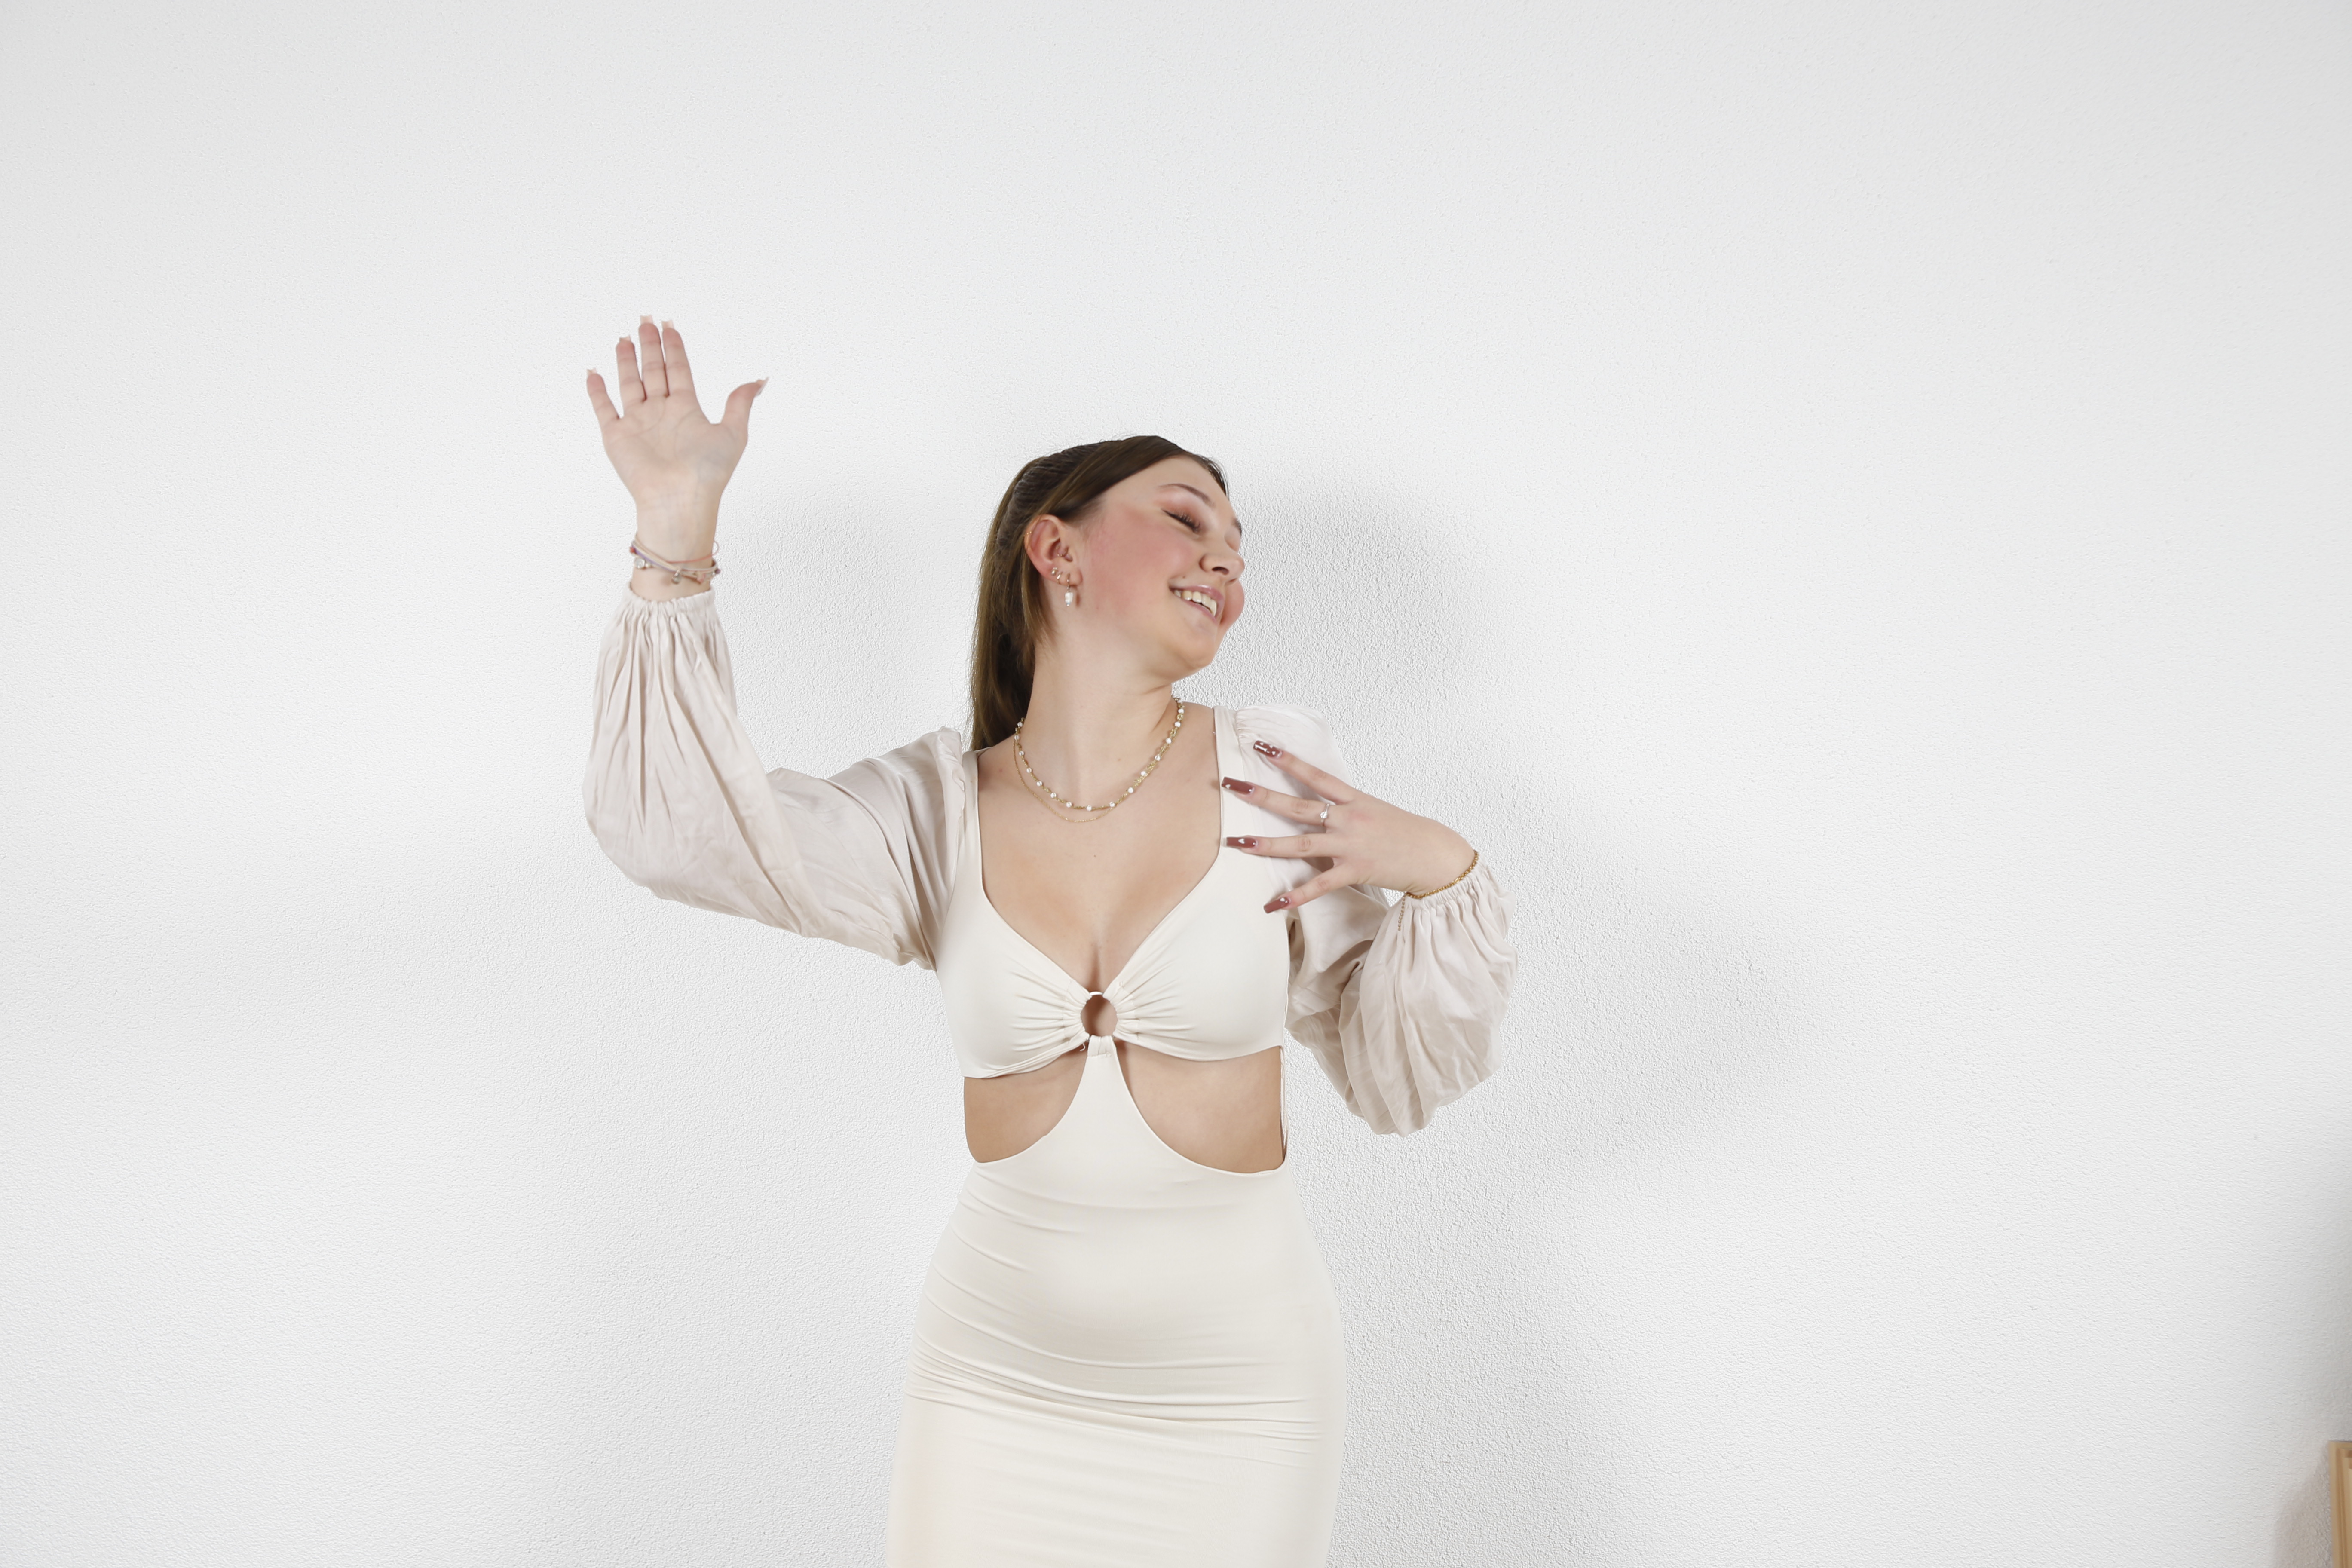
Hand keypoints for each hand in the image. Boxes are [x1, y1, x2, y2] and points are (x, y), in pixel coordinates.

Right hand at [585, 318, 766, 553]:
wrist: (678, 500)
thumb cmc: (707, 474)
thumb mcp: (733, 433)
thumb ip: (740, 403)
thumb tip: (760, 380)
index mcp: (686, 410)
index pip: (679, 370)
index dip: (674, 348)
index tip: (670, 325)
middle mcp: (661, 413)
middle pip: (654, 371)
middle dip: (650, 345)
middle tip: (645, 319)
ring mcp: (637, 424)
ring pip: (630, 383)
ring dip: (626, 360)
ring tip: (624, 338)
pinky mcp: (616, 437)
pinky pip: (603, 408)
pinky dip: (597, 391)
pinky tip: (594, 372)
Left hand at [1221, 742, 1477, 910]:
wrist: (1435, 854)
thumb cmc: (1403, 832)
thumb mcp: (1374, 809)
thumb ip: (1344, 806)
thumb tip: (1318, 804)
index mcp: (1353, 799)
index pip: (1314, 775)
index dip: (1287, 759)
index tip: (1260, 745)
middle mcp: (1347, 819)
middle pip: (1296, 806)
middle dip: (1261, 795)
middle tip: (1230, 784)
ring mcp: (1349, 846)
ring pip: (1299, 843)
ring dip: (1265, 844)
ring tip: (1235, 841)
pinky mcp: (1354, 871)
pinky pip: (1319, 885)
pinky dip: (1296, 896)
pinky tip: (1273, 903)